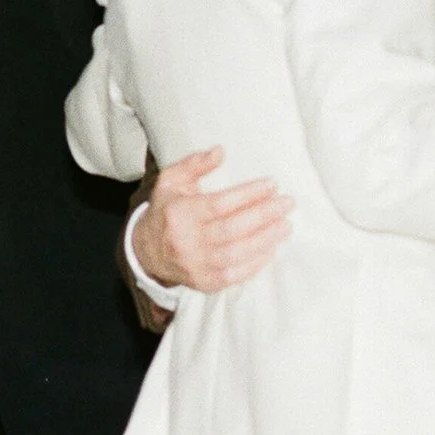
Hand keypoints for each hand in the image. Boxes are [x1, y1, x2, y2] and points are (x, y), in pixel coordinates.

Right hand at [131, 147, 293, 296]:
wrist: (147, 251)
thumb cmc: (167, 210)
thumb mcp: (171, 181)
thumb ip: (194, 164)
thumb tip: (220, 152)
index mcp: (180, 214)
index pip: (219, 204)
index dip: (248, 194)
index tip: (272, 184)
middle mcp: (187, 241)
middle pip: (232, 229)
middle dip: (264, 215)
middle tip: (287, 203)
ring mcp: (196, 265)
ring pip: (237, 254)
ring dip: (266, 240)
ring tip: (285, 225)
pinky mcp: (204, 283)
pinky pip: (235, 275)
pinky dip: (256, 263)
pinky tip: (272, 248)